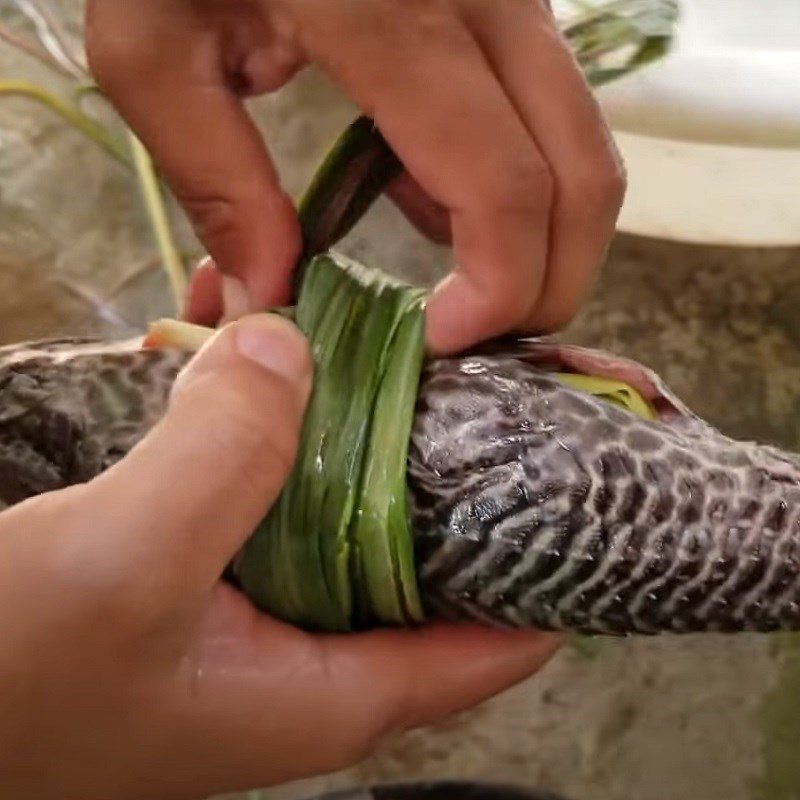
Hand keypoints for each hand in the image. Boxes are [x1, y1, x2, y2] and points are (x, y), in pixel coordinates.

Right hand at [0, 315, 558, 799]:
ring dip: (339, 421)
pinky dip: (262, 425)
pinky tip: (246, 359)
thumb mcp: (122, 566)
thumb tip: (290, 349)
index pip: (493, 638)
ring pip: (337, 503)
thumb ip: (224, 457)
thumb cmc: (7, 679)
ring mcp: (253, 608)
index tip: (578, 457)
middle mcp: (308, 653)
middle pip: (422, 551)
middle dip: (440, 453)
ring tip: (351, 333)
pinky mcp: (200, 570)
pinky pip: (261, 487)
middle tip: (467, 360)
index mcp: (330, 693)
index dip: (545, 554)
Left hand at [85, 0, 624, 353]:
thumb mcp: (154, 45)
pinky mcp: (509, 3)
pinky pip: (546, 116)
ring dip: (537, 239)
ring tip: (450, 278)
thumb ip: (214, 177)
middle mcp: (489, 0)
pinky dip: (512, 183)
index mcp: (396, 12)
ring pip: (582, 149)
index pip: (504, 186)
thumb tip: (269, 293)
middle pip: (582, 179)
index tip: (436, 342)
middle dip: (546, 286)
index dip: (494, 291)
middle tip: (473, 337)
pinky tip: (431, 198)